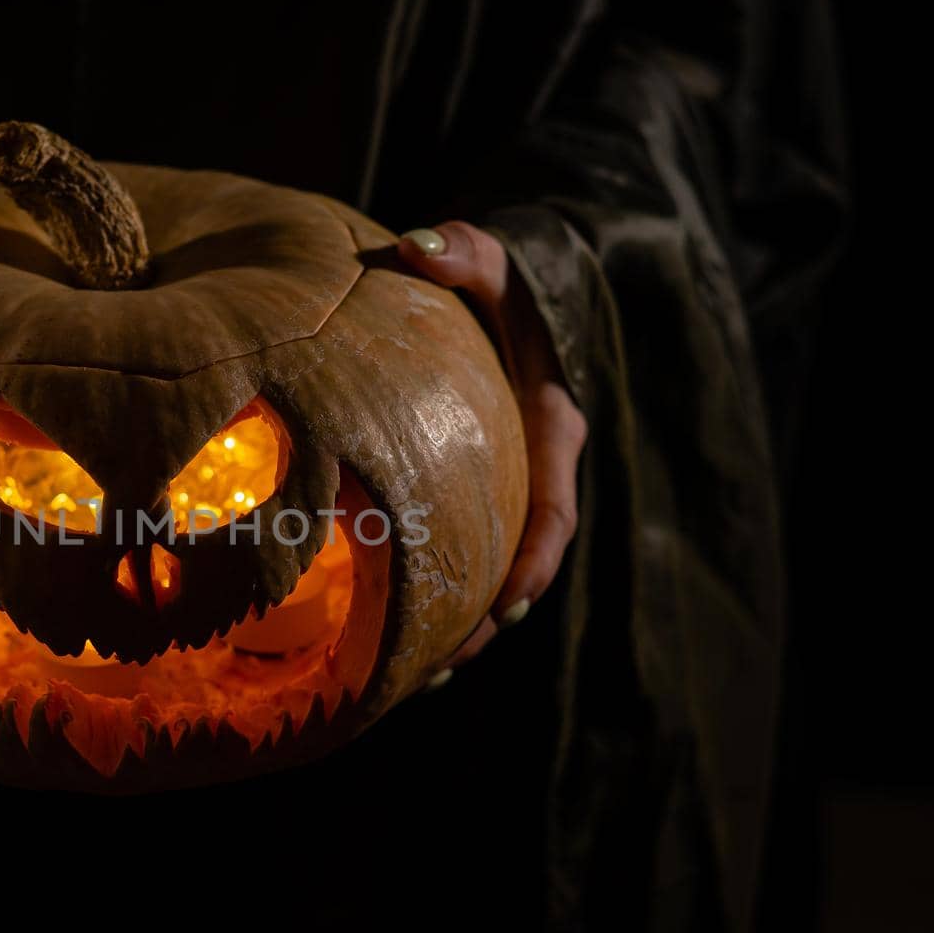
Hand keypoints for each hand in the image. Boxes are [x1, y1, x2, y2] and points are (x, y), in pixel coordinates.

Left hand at [397, 222, 587, 668]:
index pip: (553, 512)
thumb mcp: (492, 259)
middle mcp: (531, 473)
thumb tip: (417, 248)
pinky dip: (428, 599)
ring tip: (407, 684)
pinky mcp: (469, 497)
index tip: (507, 607)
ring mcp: (500, 491)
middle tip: (437, 672)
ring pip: (484, 572)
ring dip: (454, 630)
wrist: (509, 298)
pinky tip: (380, 641)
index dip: (533, 563)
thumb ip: (463, 251)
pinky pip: (454, 555)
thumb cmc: (502, 283)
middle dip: (482, 623)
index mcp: (550, 431)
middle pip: (517, 565)